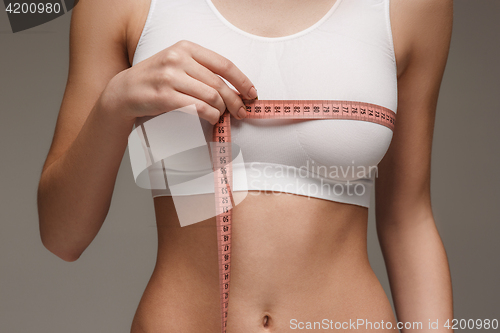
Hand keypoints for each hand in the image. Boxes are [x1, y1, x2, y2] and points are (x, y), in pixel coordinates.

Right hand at [100, 40, 257, 124]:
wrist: (124, 91)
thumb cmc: (156, 80)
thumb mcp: (177, 64)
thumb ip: (202, 72)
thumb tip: (233, 90)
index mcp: (186, 48)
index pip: (223, 64)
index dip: (242, 81)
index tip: (251, 93)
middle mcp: (178, 58)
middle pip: (219, 83)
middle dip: (235, 100)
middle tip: (241, 112)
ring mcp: (170, 76)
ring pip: (210, 96)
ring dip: (221, 110)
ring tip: (222, 115)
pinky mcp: (164, 95)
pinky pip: (197, 107)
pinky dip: (210, 114)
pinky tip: (212, 118)